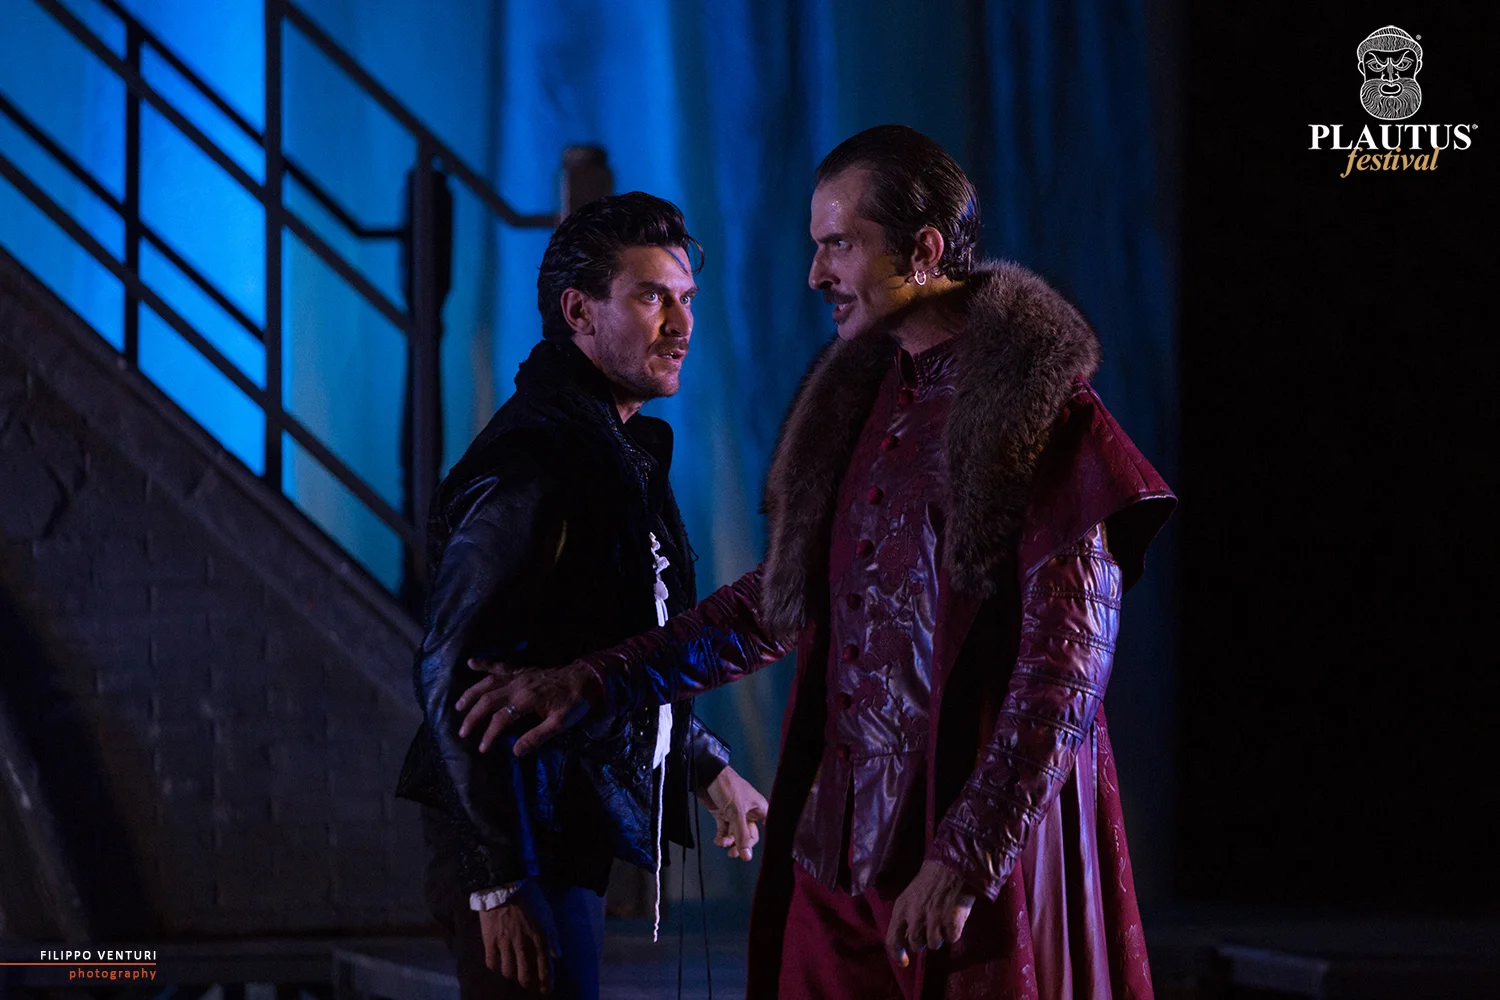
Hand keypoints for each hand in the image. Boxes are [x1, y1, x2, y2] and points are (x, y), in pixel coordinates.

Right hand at [456, 659, 601, 755]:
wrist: (585, 678)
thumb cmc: (574, 703)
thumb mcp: (560, 724)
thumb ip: (537, 737)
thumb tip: (515, 751)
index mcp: (527, 699)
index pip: (501, 719)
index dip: (489, 735)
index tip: (482, 748)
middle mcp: (518, 685)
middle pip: (488, 700)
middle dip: (473, 717)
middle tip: (462, 732)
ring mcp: (518, 675)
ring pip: (488, 682)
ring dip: (471, 694)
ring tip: (458, 706)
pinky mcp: (521, 669)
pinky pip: (499, 665)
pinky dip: (484, 664)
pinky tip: (471, 663)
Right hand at [478, 881, 559, 993]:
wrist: (505, 883)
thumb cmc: (530, 897)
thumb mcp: (548, 914)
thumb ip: (553, 936)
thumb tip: (558, 955)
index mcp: (540, 937)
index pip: (545, 968)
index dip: (546, 983)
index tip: (546, 990)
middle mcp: (523, 944)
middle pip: (525, 975)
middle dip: (529, 983)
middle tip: (529, 983)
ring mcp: (505, 943)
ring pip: (508, 972)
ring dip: (513, 975)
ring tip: (514, 972)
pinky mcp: (489, 940)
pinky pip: (492, 963)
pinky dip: (496, 967)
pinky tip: (499, 964)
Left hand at [697, 765, 767, 860]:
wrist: (706, 775)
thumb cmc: (727, 787)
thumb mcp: (737, 813)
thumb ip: (742, 835)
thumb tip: (747, 856)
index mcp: (759, 808)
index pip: (767, 829)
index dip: (763, 840)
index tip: (754, 851)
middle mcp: (749, 812)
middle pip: (749, 835)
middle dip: (741, 844)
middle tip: (733, 853)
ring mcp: (735, 814)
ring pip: (736, 834)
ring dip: (729, 842)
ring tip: (723, 843)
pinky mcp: (723, 815)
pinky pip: (725, 831)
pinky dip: (721, 837)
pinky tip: (718, 840)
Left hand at [885, 860, 975, 967]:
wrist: (952, 866)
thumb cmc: (930, 880)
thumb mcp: (910, 897)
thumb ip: (907, 918)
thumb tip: (908, 941)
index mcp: (901, 909)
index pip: (892, 940)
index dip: (898, 955)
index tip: (905, 962)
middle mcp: (914, 917)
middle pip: (916, 945)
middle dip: (923, 941)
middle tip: (932, 928)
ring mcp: (933, 921)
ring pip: (934, 944)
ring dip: (940, 936)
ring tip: (944, 919)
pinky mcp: (951, 923)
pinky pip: (952, 939)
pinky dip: (954, 932)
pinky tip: (955, 917)